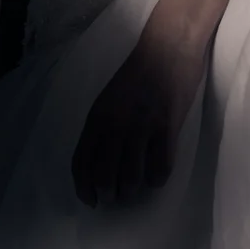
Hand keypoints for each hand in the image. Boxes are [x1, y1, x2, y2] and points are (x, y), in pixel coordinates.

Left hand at [72, 27, 205, 207]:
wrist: (168, 48)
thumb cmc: (139, 74)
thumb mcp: (109, 99)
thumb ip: (103, 127)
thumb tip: (101, 161)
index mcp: (97, 118)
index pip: (81, 162)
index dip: (83, 187)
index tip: (90, 200)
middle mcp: (114, 125)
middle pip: (104, 175)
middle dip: (108, 194)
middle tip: (116, 197)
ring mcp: (140, 127)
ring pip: (130, 178)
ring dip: (132, 191)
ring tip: (135, 190)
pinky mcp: (166, 128)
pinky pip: (159, 168)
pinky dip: (156, 179)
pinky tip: (156, 176)